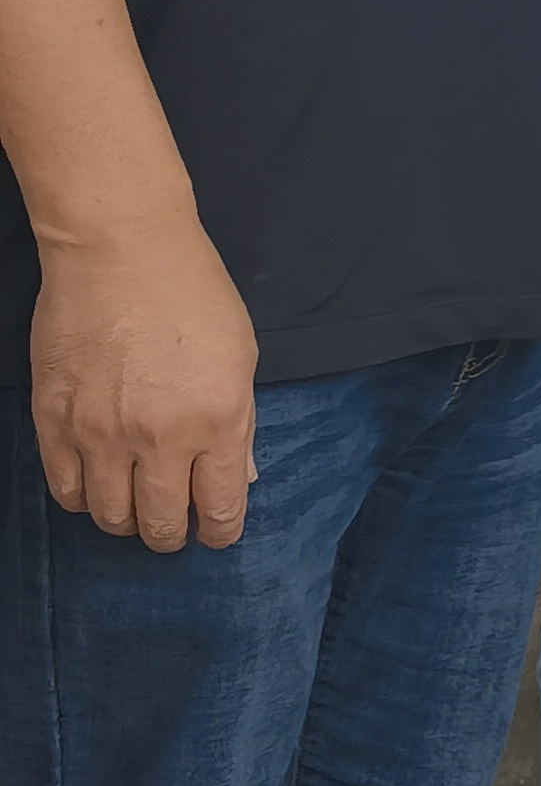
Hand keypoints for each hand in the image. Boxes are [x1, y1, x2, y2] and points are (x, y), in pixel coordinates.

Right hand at [29, 212, 259, 550]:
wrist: (121, 251)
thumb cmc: (193, 296)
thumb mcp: (241, 360)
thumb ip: (237, 426)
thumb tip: (236, 478)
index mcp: (216, 423)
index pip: (219, 509)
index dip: (220, 532)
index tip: (216, 534)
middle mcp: (159, 438)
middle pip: (159, 523)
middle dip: (170, 535)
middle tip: (172, 526)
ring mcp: (100, 432)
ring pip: (108, 515)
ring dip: (125, 519)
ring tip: (133, 505)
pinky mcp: (54, 419)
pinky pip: (64, 487)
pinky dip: (81, 497)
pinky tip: (95, 485)